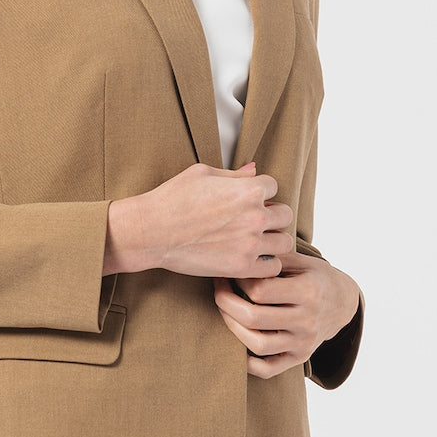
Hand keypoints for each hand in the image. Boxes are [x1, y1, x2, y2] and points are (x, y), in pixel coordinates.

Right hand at [103, 161, 292, 277]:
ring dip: (272, 240)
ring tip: (255, 240)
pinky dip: (265, 264)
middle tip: (253, 220)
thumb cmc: (173, 198)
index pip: (274, 186)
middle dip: (271, 215)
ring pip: (285, 242)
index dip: (260, 191)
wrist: (151, 231)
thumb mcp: (202, 174)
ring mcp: (250, 244)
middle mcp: (255, 216)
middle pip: (285, 214)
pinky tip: (249, 258)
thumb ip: (234, 174)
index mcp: (248, 190)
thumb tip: (254, 169)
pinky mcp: (241, 267)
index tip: (246, 199)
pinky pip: (273, 267)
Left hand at [213, 251, 359, 378]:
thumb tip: (236, 258)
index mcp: (308, 292)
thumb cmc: (315, 276)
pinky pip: (268, 369)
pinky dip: (247, 362)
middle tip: (218, 290)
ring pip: (257, 345)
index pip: (260, 291)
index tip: (230, 272)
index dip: (238, 281)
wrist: (343, 302)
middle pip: (254, 318)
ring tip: (225, 311)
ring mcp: (303, 342)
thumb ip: (272, 260)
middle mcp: (307, 320)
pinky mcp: (299, 358)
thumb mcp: (300, 260)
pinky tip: (237, 343)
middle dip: (226, 303)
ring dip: (232, 328)